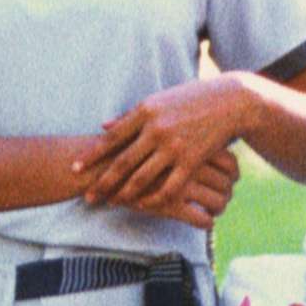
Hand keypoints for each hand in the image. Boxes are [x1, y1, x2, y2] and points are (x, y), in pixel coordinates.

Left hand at [77, 81, 247, 224]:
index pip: (111, 138)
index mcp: (145, 112)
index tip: (74, 168)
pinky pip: (169, 186)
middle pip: (123, 162)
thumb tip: (102, 127)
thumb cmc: (190, 99)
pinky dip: (154, 198)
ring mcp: (175, 146)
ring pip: (142, 177)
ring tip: (111, 203)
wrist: (230, 102)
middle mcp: (157, 129)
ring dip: (124, 194)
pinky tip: (143, 206)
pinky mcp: (192, 160)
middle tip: (87, 196)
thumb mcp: (158, 101)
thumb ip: (131, 115)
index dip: (92, 155)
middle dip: (102, 182)